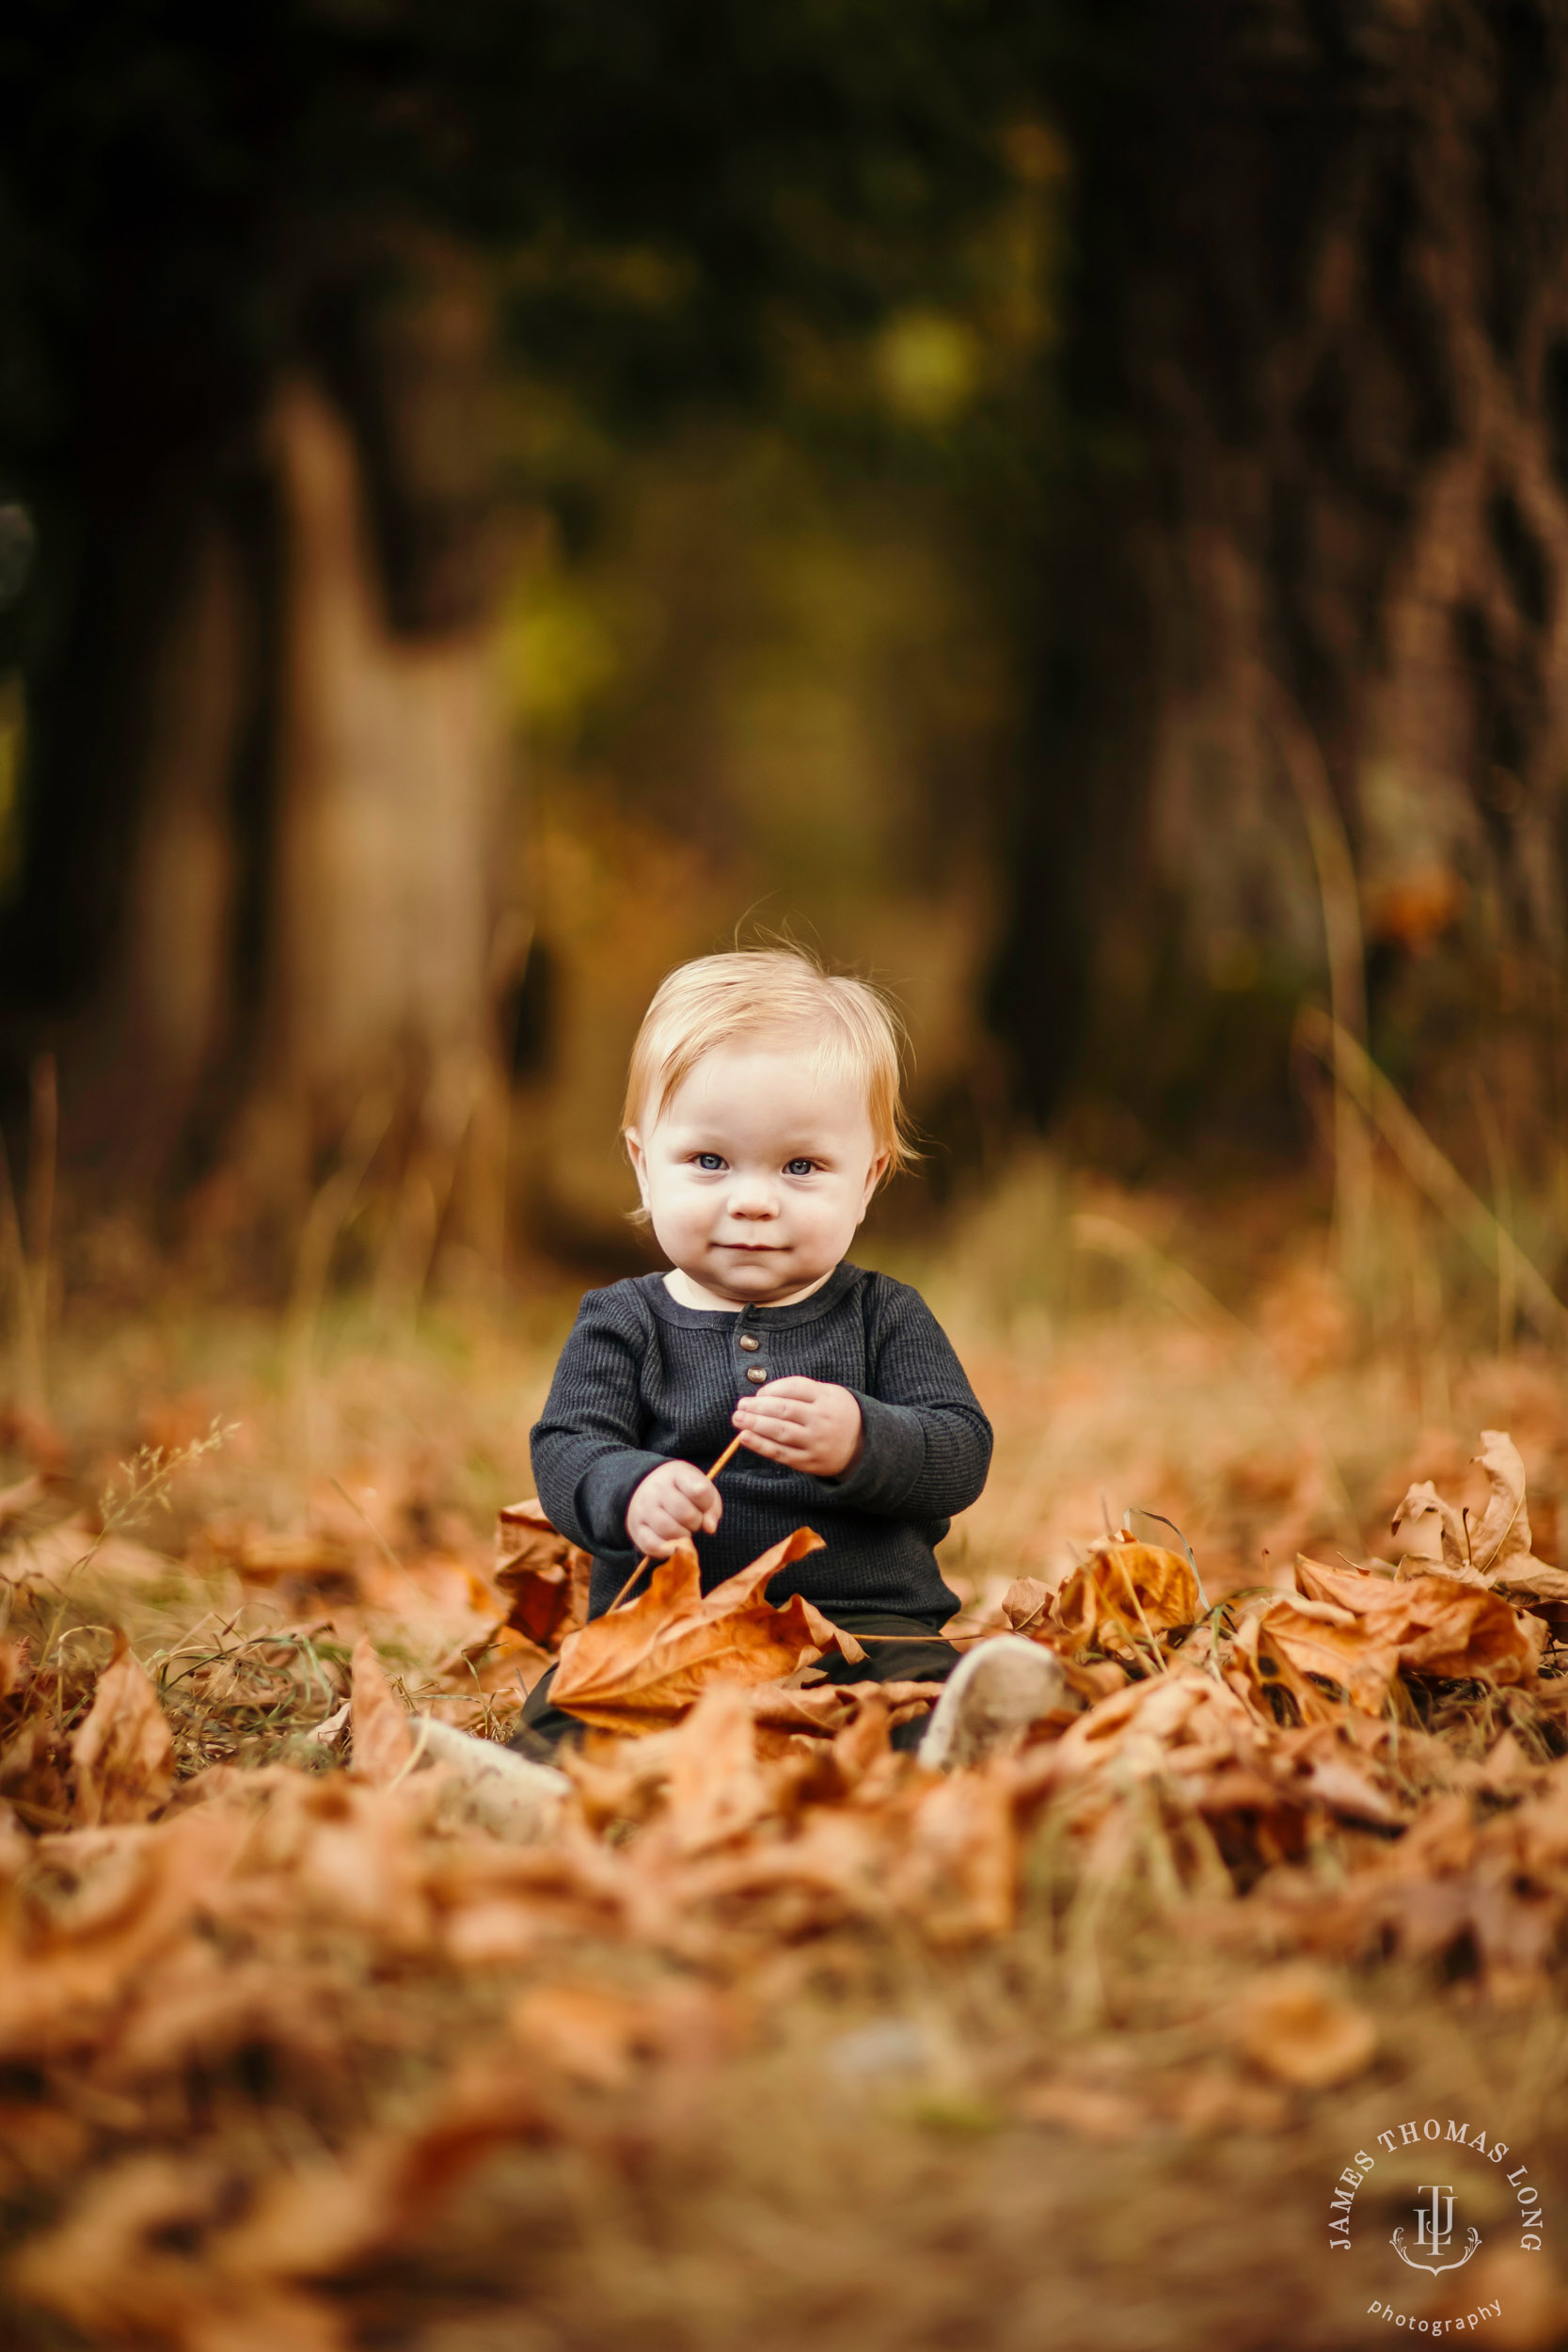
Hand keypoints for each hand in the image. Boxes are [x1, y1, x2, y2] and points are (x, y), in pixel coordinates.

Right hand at [626, 1459, 721, 1556]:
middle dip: (696, 1522)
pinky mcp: (636, 1528)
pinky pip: (651, 1545)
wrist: (644, 1487)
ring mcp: (644, 1508)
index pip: (700, 1491)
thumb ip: (711, 1507)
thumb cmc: (680, 1490)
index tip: (703, 1504)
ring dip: (682, 1536)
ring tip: (683, 1531)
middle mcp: (656, 1489)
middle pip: (686, 1514)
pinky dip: (664, 1550)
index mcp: (676, 1474)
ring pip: (668, 1530)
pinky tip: (672, 1547)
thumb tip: (710, 1528)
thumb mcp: (699, 1488)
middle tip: (693, 1521)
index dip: (707, 1503)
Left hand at [732, 1376, 863, 1476]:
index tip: (757, 1393)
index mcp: (827, 1398)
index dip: (772, 1389)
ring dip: (755, 1425)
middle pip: (784, 1410)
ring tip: (738, 1419)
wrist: (863, 1447)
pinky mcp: (809, 1462)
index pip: (794, 1387)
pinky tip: (745, 1438)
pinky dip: (760, 1445)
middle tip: (740, 1405)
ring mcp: (816, 1442)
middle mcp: (822, 1419)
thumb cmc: (837, 1414)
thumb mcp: (829, 1394)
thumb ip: (801, 1390)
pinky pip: (781, 1453)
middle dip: (758, 1407)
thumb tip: (762, 1395)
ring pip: (780, 1432)